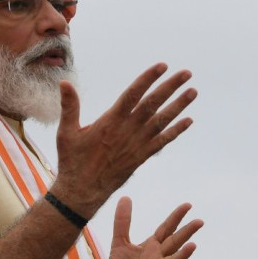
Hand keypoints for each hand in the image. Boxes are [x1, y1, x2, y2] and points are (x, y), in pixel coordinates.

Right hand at [51, 64, 196, 216]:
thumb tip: (64, 83)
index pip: (133, 95)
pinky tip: (188, 121)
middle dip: (170, 87)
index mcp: (110, 121)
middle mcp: (127, 131)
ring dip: (178, 106)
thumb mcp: (66, 132)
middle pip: (153, 104)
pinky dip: (176, 131)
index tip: (162, 66)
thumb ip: (69, 106)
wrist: (82, 192)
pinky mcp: (141, 157)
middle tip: (187, 73)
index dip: (148, 79)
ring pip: (162, 121)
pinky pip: (162, 142)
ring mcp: (137, 145)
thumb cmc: (72, 160)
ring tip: (193, 91)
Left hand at [109, 198, 203, 258]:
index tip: (188, 205)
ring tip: (193, 246)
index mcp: (152, 246)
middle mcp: (157, 258)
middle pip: (175, 243)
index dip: (176, 217)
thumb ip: (123, 221)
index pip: (167, 229)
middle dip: (187, 233)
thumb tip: (126, 197)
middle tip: (200, 221)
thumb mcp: (119, 241)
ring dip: (182, 256)